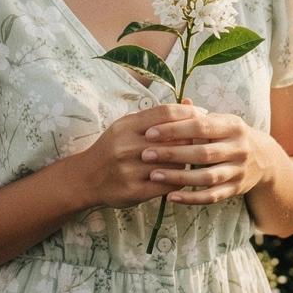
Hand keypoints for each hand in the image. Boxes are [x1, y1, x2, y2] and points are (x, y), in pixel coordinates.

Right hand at [83, 101, 205, 209]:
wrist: (86, 177)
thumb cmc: (112, 148)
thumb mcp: (128, 126)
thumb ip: (156, 116)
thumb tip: (189, 102)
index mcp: (127, 125)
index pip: (165, 113)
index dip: (189, 112)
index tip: (204, 114)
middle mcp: (127, 145)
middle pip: (173, 138)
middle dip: (193, 137)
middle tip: (206, 138)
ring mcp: (130, 169)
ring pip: (173, 163)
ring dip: (188, 161)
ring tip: (196, 157)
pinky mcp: (133, 190)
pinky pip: (167, 184)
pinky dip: (179, 180)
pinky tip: (183, 176)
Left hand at [138, 101, 279, 204]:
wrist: (263, 159)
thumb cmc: (229, 135)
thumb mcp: (220, 121)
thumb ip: (196, 115)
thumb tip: (171, 105)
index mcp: (233, 126)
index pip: (201, 126)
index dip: (174, 129)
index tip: (150, 133)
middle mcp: (239, 148)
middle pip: (203, 153)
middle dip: (172, 154)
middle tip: (146, 154)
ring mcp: (239, 170)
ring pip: (207, 177)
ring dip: (178, 177)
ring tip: (154, 175)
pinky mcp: (236, 189)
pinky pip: (211, 196)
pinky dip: (191, 198)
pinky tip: (171, 196)